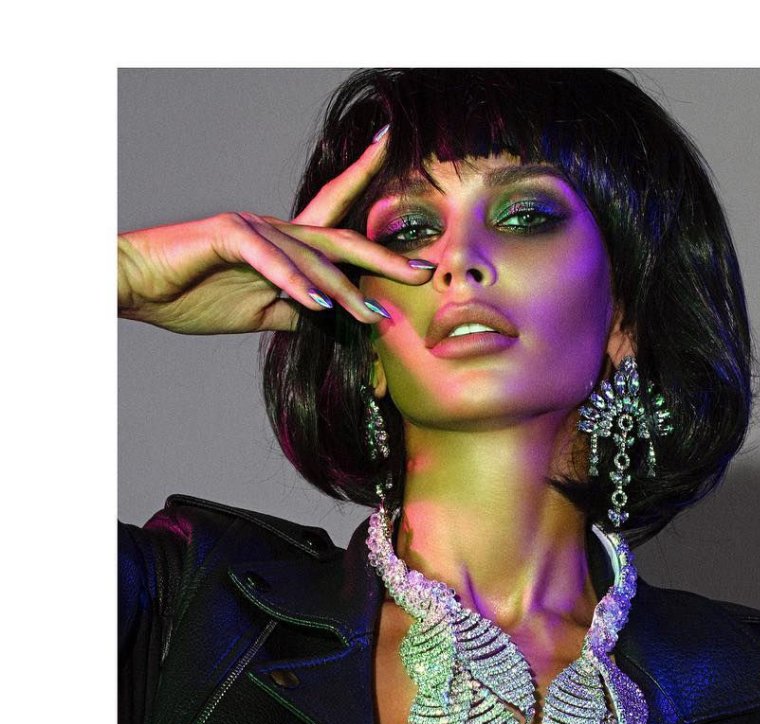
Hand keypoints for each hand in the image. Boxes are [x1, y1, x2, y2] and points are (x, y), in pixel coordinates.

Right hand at [117, 127, 434, 333]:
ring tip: (372, 315)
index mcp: (286, 245)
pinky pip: (270, 262)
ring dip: (342, 290)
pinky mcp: (228, 237)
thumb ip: (296, 314)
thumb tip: (334, 324)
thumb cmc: (192, 296)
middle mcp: (275, 229)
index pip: (335, 222)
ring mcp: (253, 229)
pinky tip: (318, 306)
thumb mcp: (259, 313)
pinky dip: (295, 284)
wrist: (137, 287)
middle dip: (382, 258)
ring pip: (309, 258)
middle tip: (421, 272)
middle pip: (338, 240)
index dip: (366, 192)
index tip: (395, 162)